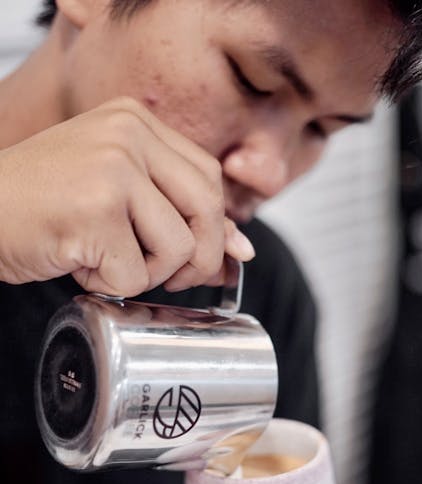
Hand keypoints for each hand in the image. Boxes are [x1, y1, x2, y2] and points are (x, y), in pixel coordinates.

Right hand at [0, 97, 253, 295]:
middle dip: (199, 259)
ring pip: (177, 247)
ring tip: (106, 262)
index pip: (208, 177)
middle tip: (170, 278)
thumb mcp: (116, 190)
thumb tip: (242, 249)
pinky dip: (110, 285)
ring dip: (147, 275)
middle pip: (207, 209)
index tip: (206, 254)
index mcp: (135, 121)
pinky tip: (81, 267)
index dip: (216, 225)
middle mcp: (128, 135)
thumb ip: (176, 210)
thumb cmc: (41, 204)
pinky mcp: (95, 211)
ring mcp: (112, 170)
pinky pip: (135, 274)